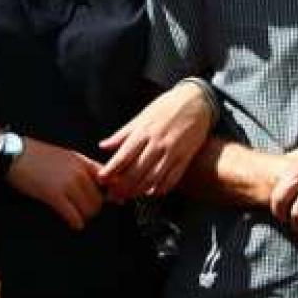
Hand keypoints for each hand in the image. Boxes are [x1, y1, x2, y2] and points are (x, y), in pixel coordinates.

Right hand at [6, 137, 103, 229]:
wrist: (13, 154)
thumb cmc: (36, 156)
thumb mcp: (64, 155)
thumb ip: (82, 168)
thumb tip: (102, 183)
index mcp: (81, 161)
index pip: (108, 178)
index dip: (112, 193)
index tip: (113, 201)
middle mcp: (78, 172)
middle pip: (99, 199)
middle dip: (94, 208)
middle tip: (84, 210)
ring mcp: (67, 184)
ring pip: (89, 209)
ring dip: (85, 216)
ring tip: (77, 215)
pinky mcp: (54, 195)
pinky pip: (74, 216)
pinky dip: (75, 222)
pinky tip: (72, 222)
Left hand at [98, 81, 211, 200]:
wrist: (197, 101)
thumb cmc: (166, 107)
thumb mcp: (142, 116)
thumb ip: (123, 134)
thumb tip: (104, 146)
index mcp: (143, 132)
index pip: (123, 156)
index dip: (111, 170)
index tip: (101, 179)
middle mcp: (157, 143)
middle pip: (136, 172)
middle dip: (122, 187)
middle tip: (113, 194)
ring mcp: (172, 152)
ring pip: (153, 178)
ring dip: (139, 191)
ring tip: (129, 196)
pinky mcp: (185, 158)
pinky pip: (172, 179)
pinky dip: (161, 189)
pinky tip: (152, 192)